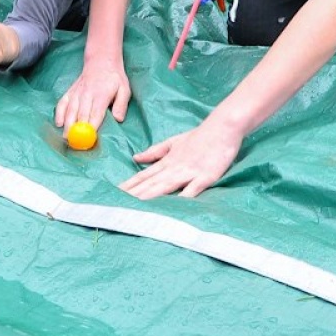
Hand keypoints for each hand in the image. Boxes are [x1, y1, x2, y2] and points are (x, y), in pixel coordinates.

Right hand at [55, 58, 131, 133]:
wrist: (101, 61)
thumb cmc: (114, 78)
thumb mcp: (124, 89)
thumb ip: (121, 104)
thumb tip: (118, 119)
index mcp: (101, 94)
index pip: (95, 113)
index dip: (91, 126)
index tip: (89, 139)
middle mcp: (86, 94)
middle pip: (80, 114)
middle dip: (77, 130)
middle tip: (75, 144)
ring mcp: (76, 92)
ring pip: (70, 110)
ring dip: (67, 125)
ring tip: (65, 138)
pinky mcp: (70, 91)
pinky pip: (62, 103)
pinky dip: (59, 113)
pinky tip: (58, 124)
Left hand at [120, 115, 242, 199]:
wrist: (222, 128)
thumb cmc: (200, 136)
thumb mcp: (174, 142)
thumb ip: (155, 152)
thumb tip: (135, 158)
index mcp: (166, 161)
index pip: (143, 175)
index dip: (128, 185)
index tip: (112, 193)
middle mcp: (174, 168)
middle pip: (149, 184)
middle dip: (133, 195)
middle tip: (116, 205)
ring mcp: (189, 173)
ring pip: (164, 186)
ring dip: (149, 197)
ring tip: (134, 207)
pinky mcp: (204, 177)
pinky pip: (191, 190)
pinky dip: (181, 198)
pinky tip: (172, 207)